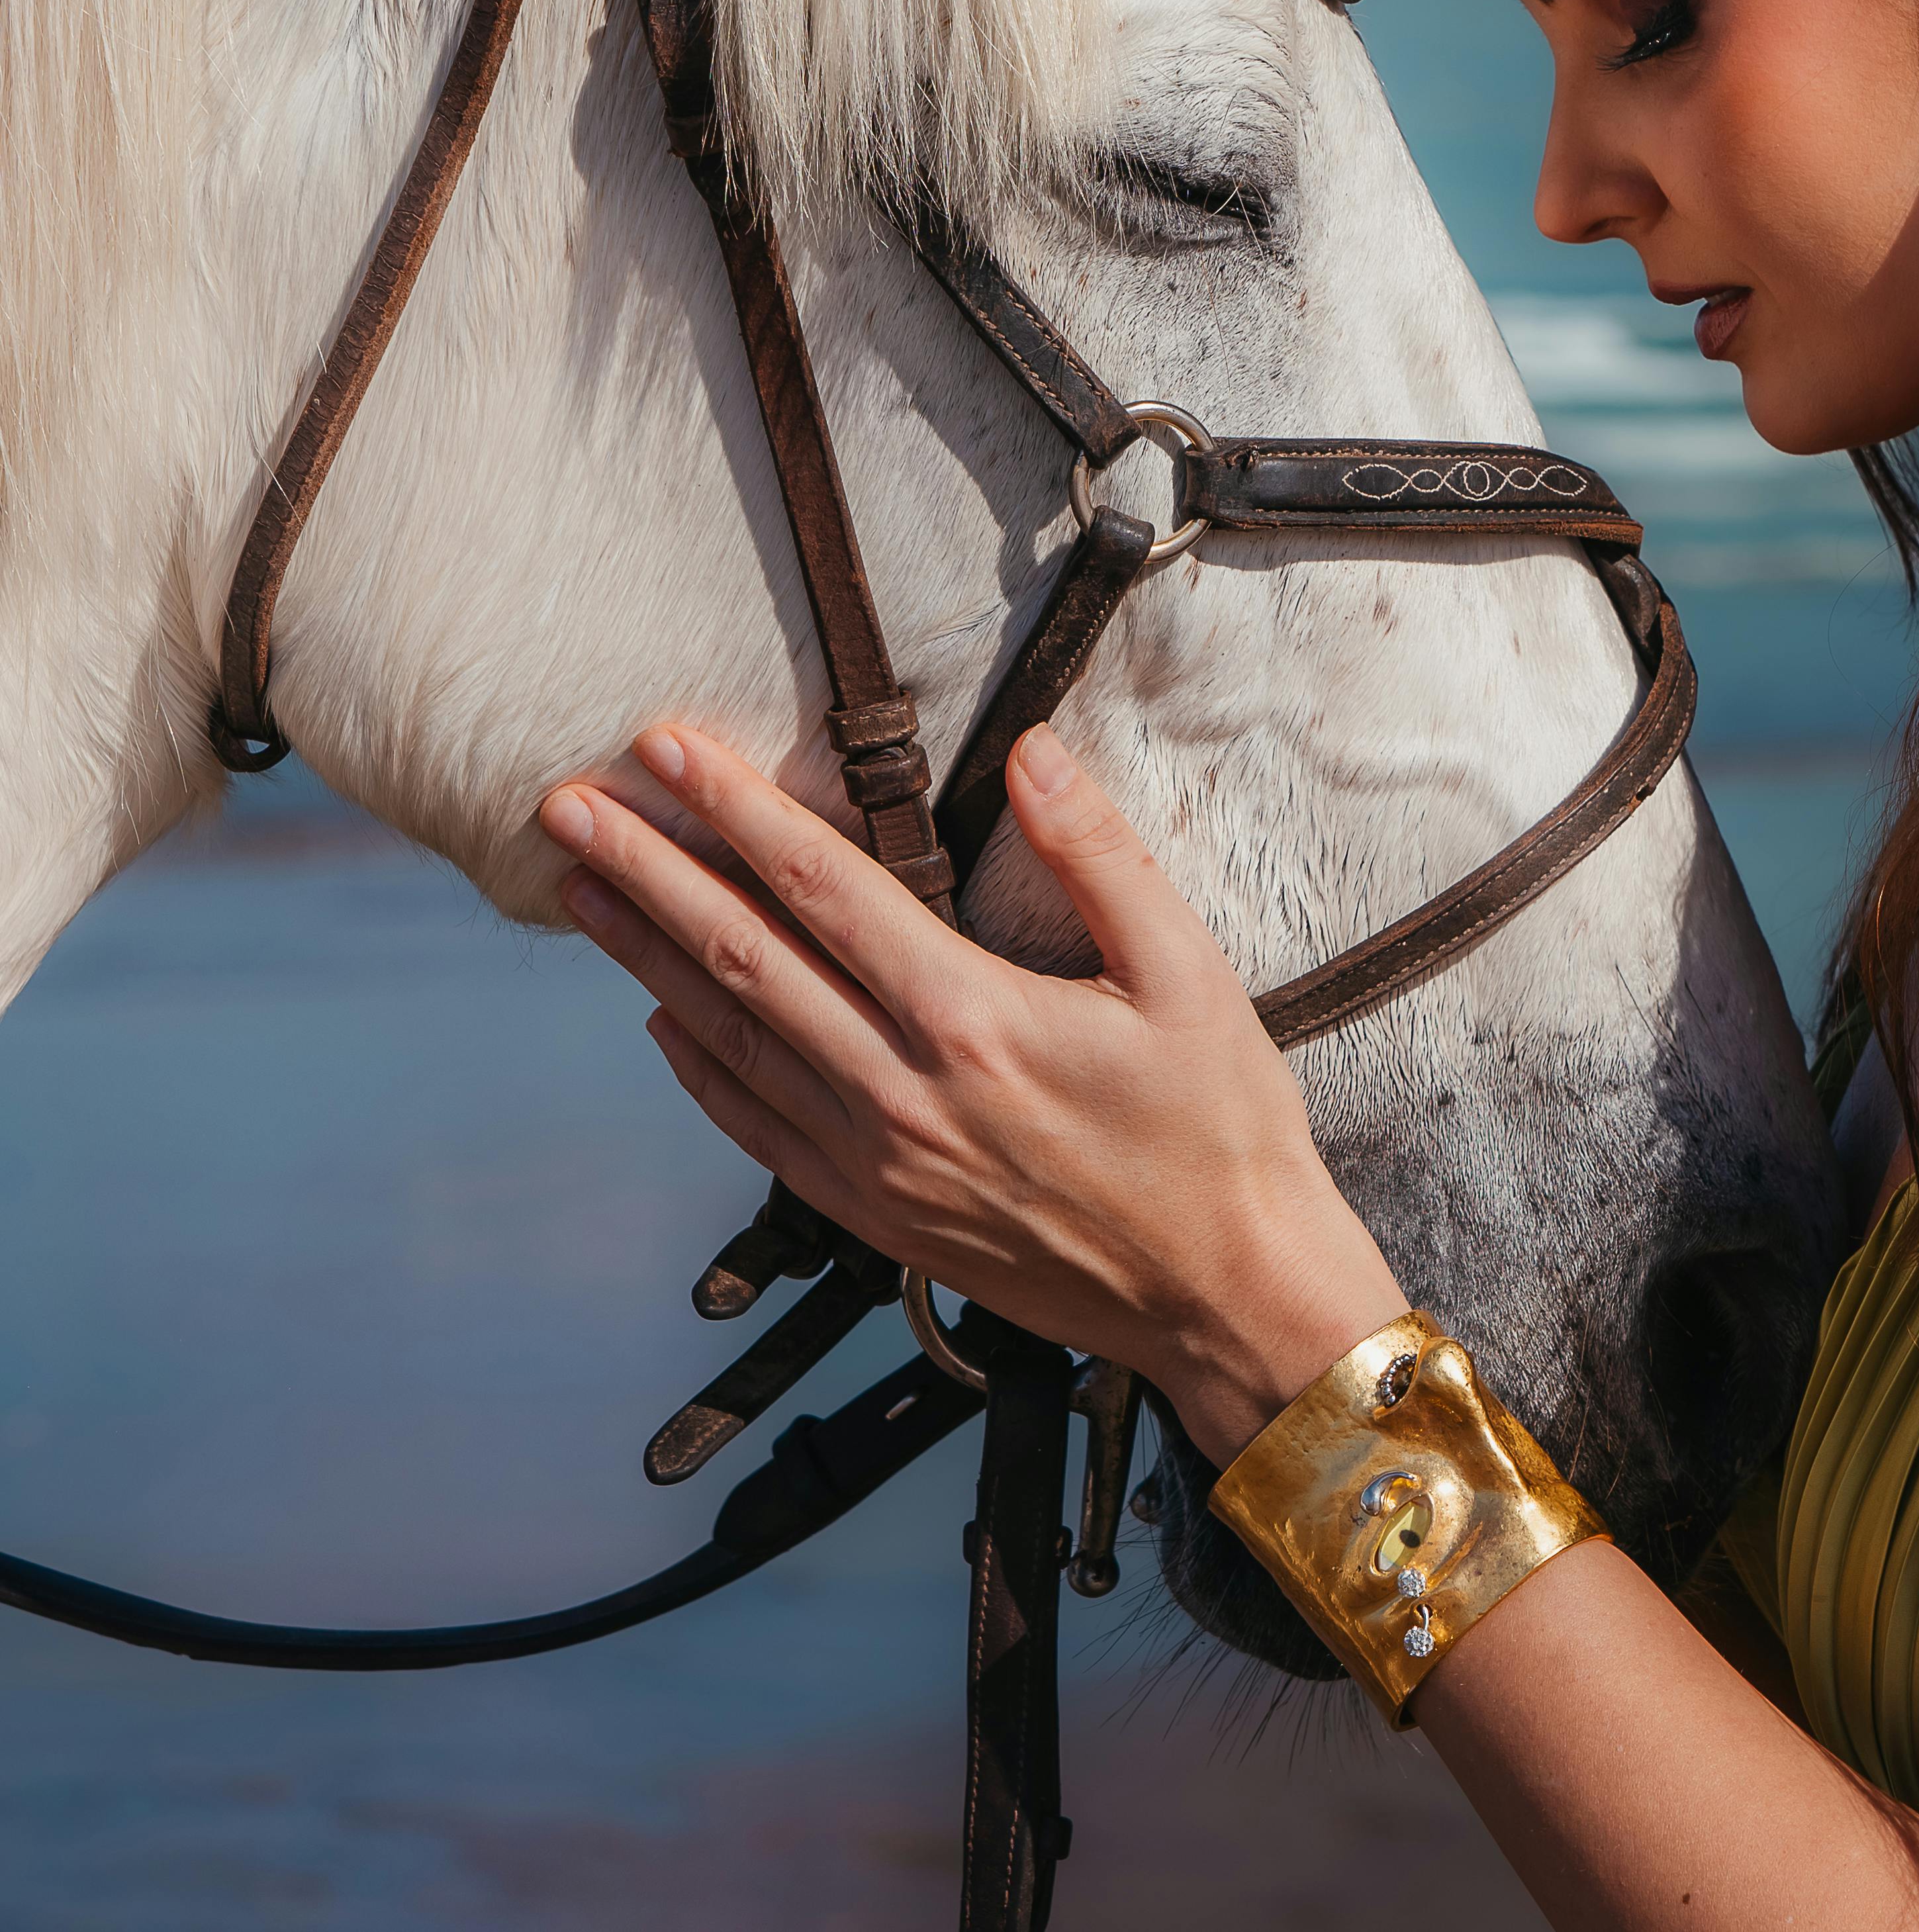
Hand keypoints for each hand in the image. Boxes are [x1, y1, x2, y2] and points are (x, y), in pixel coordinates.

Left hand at [536, 722, 1403, 1462]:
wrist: (1226, 1299)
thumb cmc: (1221, 1131)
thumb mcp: (1189, 974)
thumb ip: (1101, 855)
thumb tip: (1035, 753)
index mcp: (973, 1020)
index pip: (822, 887)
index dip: (735, 809)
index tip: (666, 746)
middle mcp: (903, 1092)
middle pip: (743, 956)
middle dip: (647, 870)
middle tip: (565, 802)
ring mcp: (879, 1164)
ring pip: (730, 1040)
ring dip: (645, 958)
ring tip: (578, 888)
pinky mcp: (879, 1218)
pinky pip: (758, 1131)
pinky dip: (697, 1069)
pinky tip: (657, 1021)